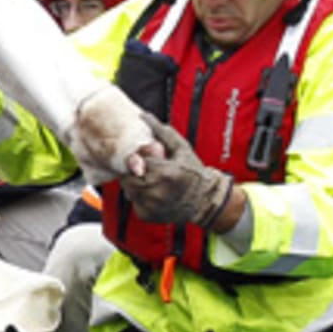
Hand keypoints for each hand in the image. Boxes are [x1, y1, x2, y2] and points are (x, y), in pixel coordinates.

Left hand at [119, 113, 234, 228]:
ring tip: (153, 182)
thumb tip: (144, 115)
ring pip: (128, 190)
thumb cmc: (194, 171)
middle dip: (135, 172)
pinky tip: (155, 194)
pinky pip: (133, 202)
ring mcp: (151, 206)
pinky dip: (140, 197)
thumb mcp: (182, 148)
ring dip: (136, 184)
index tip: (147, 159)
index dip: (139, 159)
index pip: (136, 162)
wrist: (204, 201)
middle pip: (128, 177)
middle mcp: (157, 192)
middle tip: (150, 171)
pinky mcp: (147, 215)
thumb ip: (162, 132)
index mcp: (166, 172)